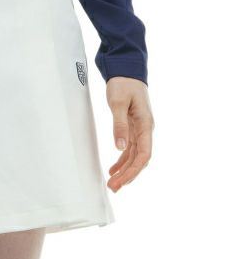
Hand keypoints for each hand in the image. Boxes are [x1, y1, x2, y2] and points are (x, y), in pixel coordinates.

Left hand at [106, 76, 153, 191]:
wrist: (127, 71)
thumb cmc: (123, 84)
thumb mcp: (117, 104)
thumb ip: (119, 125)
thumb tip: (120, 148)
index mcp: (145, 125)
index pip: (143, 155)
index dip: (133, 171)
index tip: (120, 181)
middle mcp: (145, 130)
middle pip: (140, 159)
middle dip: (128, 175)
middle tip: (114, 188)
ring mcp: (140, 129)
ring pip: (135, 156)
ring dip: (125, 171)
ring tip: (113, 183)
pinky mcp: (133, 128)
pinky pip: (130, 149)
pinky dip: (122, 160)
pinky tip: (114, 169)